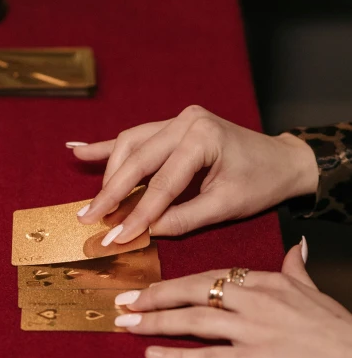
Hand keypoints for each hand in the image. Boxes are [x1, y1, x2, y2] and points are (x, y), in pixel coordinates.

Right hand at [68, 106, 318, 244]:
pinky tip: (76, 150)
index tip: (116, 237)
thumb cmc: (259, 183)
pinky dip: (105, 146)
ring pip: (130, 145)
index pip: (162, 182)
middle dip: (112, 193)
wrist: (281, 161)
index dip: (138, 213)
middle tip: (90, 219)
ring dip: (109, 174)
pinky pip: (134, 136)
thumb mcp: (226, 207)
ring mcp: (178, 120)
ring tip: (92, 202)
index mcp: (203, 137)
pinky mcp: (172, 126)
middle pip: (137, 158)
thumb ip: (184, 219)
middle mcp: (186, 121)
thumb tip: (146, 232)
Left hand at [113, 241, 351, 357]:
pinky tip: (152, 356)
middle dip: (154, 297)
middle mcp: (257, 300)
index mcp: (267, 282)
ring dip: (155, 322)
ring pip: (194, 321)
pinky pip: (210, 357)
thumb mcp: (315, 291)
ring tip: (126, 325)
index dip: (175, 284)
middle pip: (193, 292)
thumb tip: (296, 247)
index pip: (211, 276)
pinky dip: (177, 357)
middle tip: (122, 302)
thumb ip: (296, 269)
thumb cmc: (339, 330)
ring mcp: (256, 329)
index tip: (149, 288)